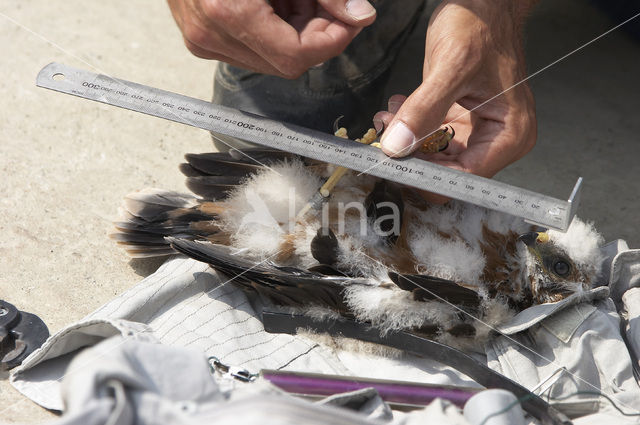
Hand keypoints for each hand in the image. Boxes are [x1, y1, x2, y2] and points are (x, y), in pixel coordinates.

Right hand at [167, 0, 376, 78]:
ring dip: (295, 33)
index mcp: (226, 13)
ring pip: (269, 59)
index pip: (295, 56)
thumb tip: (361, 15)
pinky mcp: (200, 38)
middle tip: (331, 4)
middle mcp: (209, 35)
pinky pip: (249, 49)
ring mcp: (201, 40)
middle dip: (316, 36)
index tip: (351, 20)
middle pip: (284, 62)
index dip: (331, 42)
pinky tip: (278, 1)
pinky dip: (273, 30)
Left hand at [376, 0, 537, 202]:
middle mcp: (498, 140)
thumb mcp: (450, 67)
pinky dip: (411, 127)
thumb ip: (423, 109)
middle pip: (449, 171)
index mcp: (510, 134)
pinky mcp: (461, 122)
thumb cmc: (481, 25)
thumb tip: (398, 147)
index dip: (429, 176)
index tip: (395, 165)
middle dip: (414, 156)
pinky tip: (398, 110)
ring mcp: (478, 132)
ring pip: (434, 157)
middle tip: (387, 135)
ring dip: (407, 141)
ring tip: (390, 117)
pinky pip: (430, 138)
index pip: (465, 177)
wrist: (482, 2)